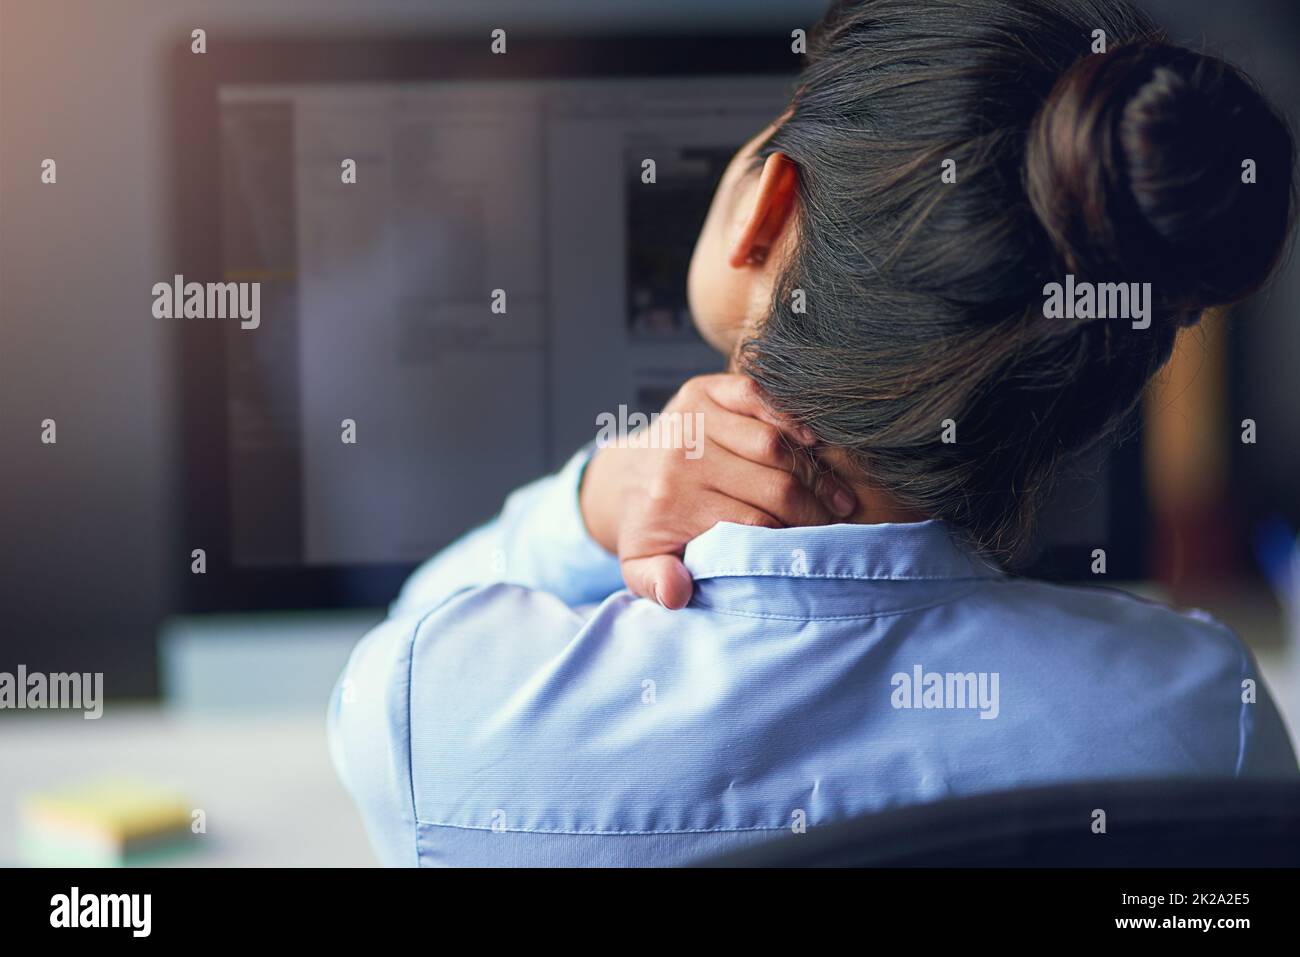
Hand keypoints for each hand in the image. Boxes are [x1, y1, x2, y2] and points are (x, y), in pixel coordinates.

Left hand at [579, 373, 855, 608]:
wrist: (622, 478)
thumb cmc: (647, 528)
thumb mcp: (640, 566)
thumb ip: (656, 583)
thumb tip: (678, 592)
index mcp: (671, 501)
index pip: (753, 524)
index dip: (792, 538)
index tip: (817, 550)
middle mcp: (682, 457)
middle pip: (772, 484)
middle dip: (813, 509)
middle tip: (839, 525)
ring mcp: (692, 419)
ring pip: (773, 443)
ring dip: (813, 471)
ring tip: (838, 497)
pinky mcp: (702, 391)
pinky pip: (756, 396)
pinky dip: (789, 416)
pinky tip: (814, 443)